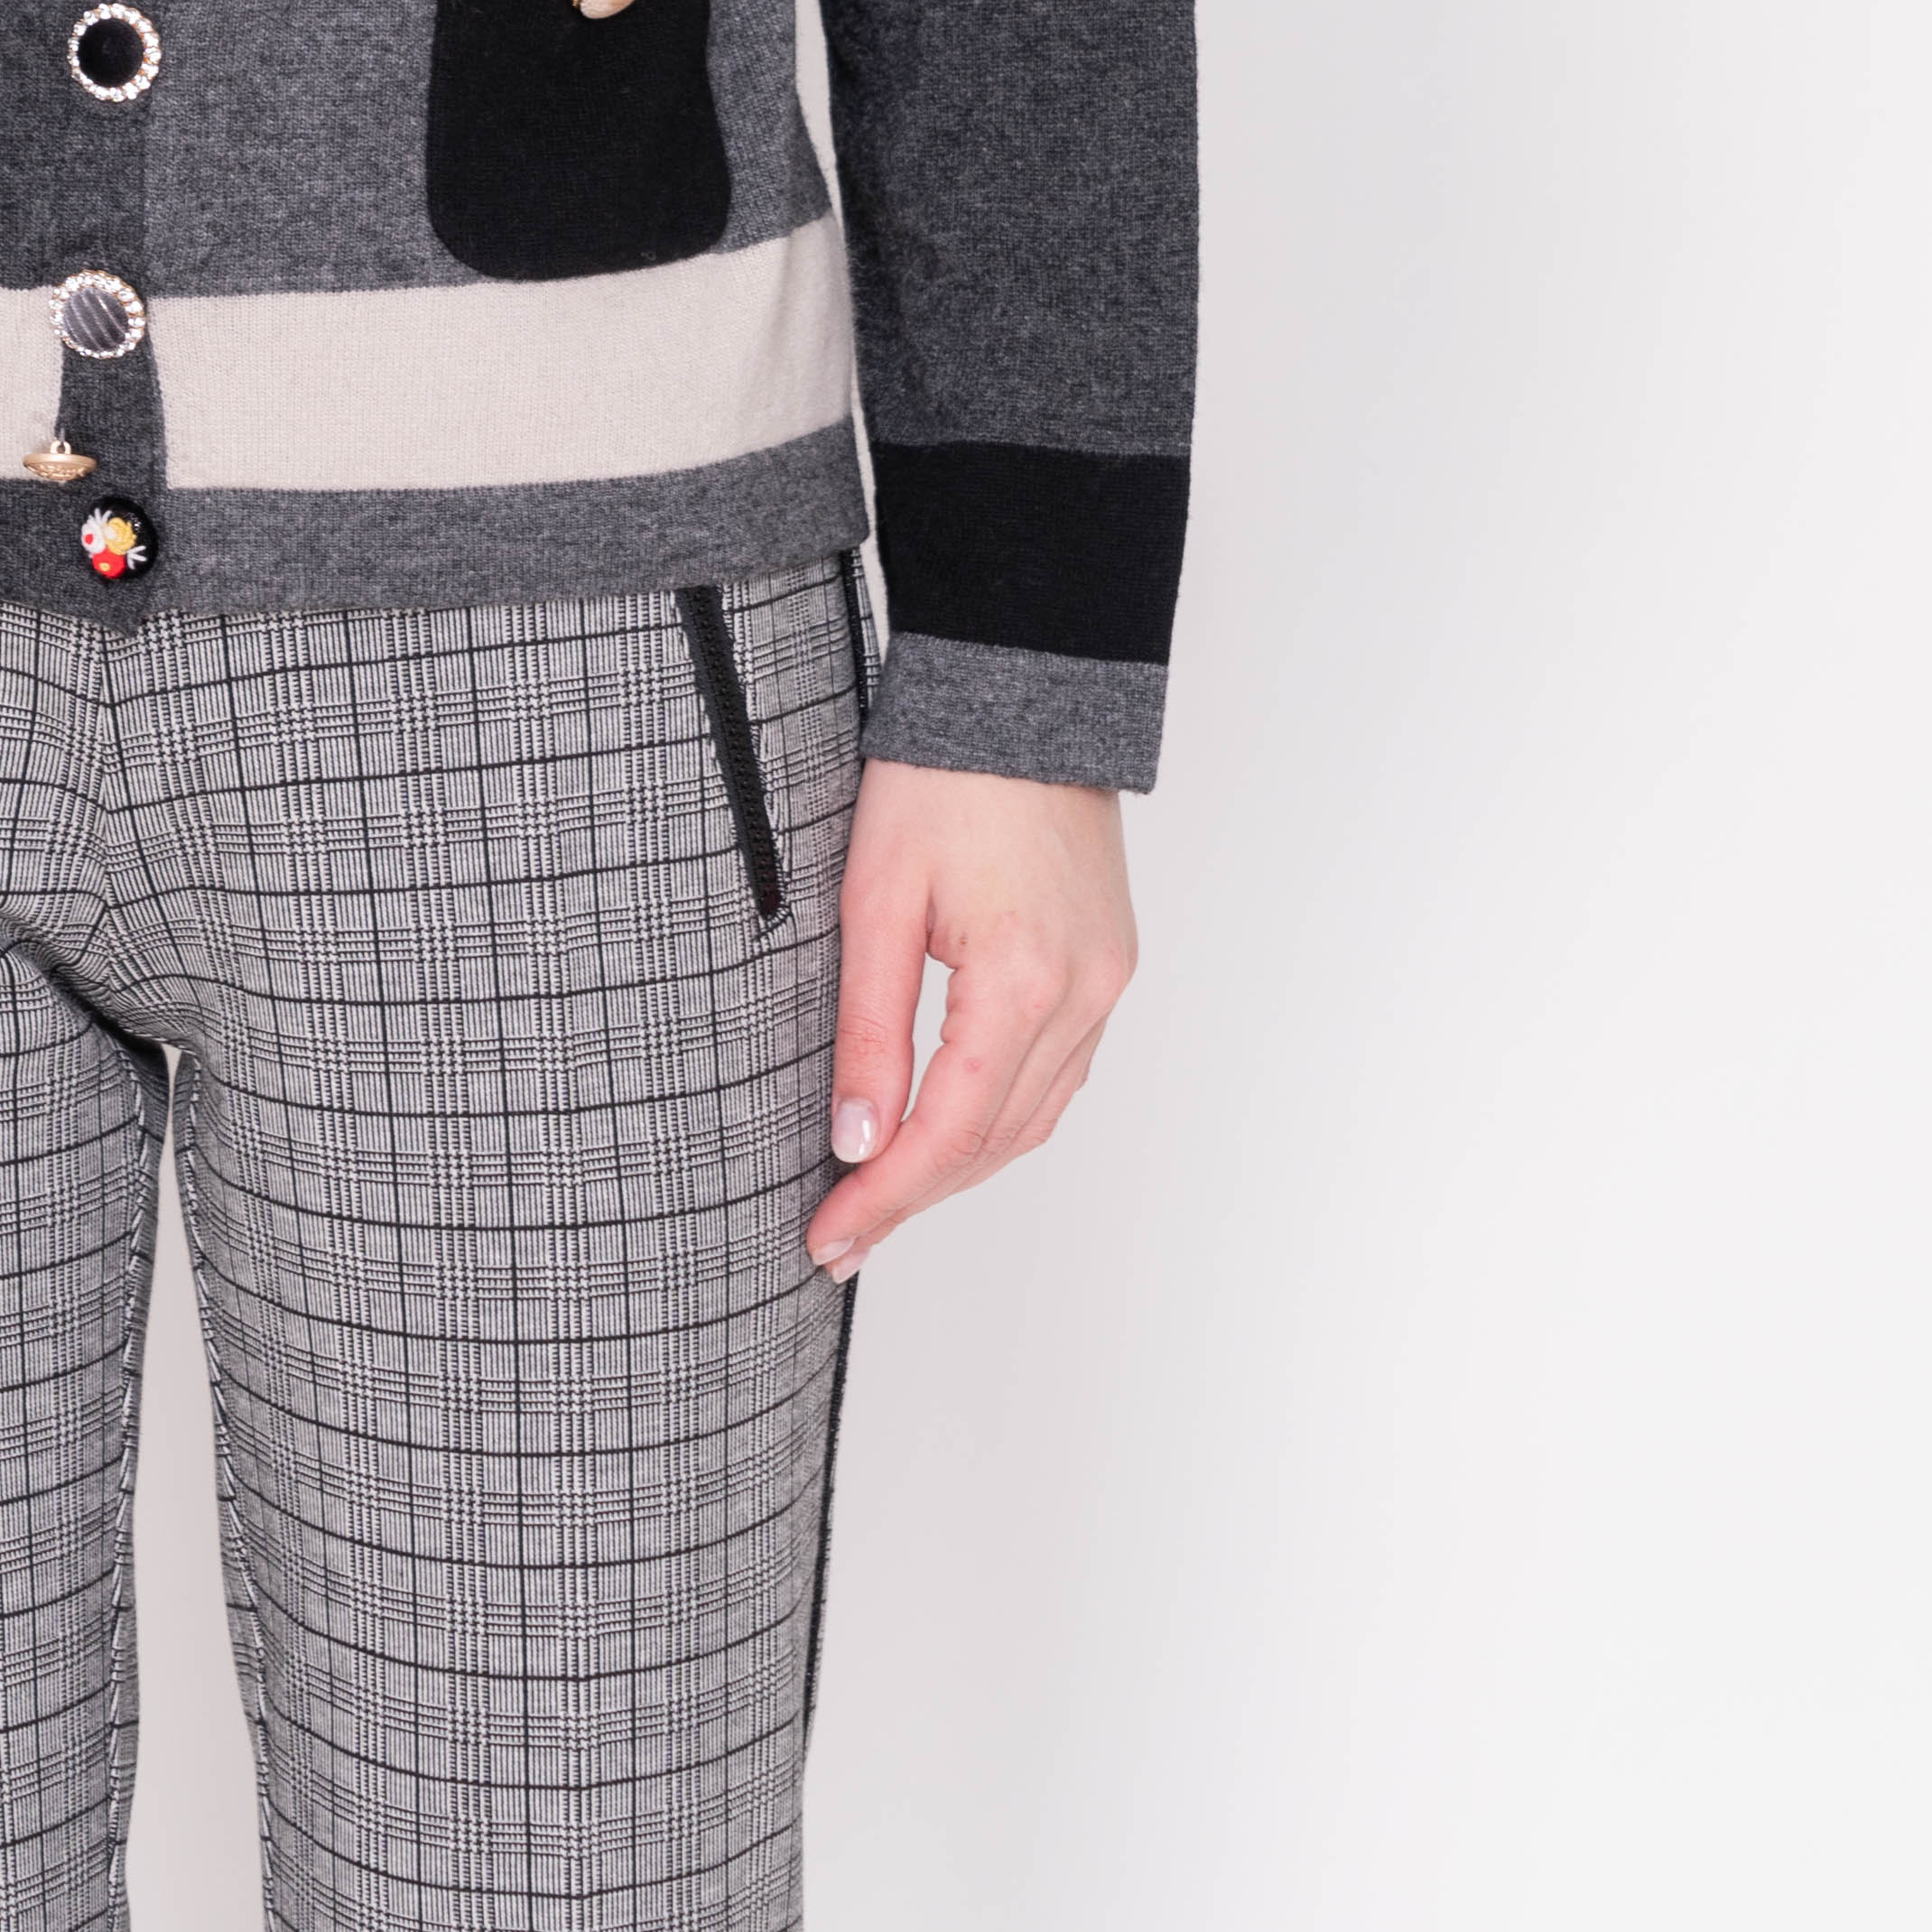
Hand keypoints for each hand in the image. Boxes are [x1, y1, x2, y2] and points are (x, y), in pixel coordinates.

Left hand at [808, 758, 1135, 1275]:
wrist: (1021, 690)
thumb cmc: (938, 777)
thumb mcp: (875, 898)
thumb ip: (867, 1028)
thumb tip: (855, 1140)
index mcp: (1024, 981)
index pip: (948, 1132)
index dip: (884, 1197)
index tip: (824, 1239)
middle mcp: (1083, 995)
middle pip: (995, 1141)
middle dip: (913, 1197)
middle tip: (838, 1241)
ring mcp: (1105, 983)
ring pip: (1033, 1118)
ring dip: (959, 1167)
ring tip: (880, 1201)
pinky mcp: (1107, 965)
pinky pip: (1056, 1074)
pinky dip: (999, 1117)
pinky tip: (946, 1132)